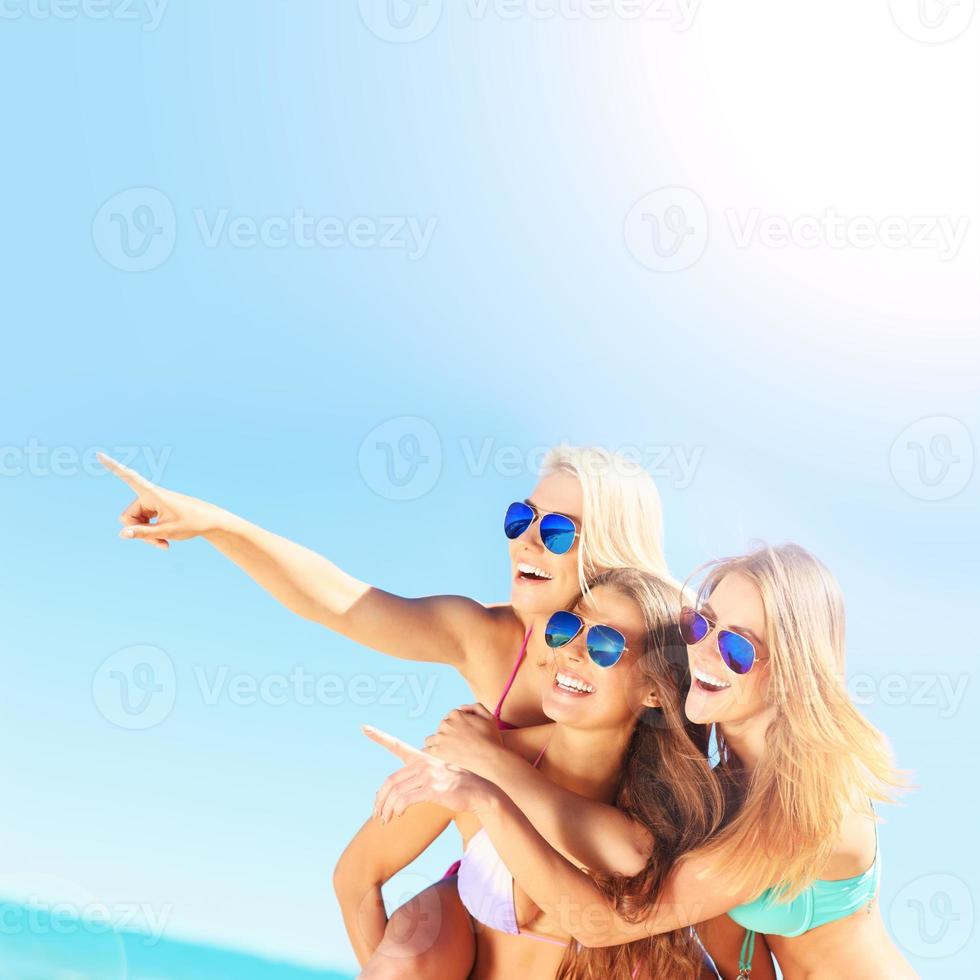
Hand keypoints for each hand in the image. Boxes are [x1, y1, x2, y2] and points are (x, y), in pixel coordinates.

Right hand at [98, 453, 226, 549]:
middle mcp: (149, 496)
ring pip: (135, 523)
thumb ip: (143, 533)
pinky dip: (151, 534)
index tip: (99, 454)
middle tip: (157, 541)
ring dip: (146, 535)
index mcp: (152, 494)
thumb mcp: (166, 531)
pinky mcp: (155, 510)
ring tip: (163, 543)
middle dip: (138, 531)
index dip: (113, 467)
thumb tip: (121, 534)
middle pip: (127, 517)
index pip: (129, 477)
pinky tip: (164, 543)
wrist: (210, 522)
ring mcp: (151, 504)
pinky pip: (143, 525)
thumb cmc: (191, 523)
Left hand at [363, 725, 499, 821]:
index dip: (379, 736)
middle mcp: (424, 763)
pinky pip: (406, 800)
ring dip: (386, 809)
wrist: (480, 793)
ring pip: (396, 792)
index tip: (364, 727)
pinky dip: (397, 809)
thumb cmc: (458, 787)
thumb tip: (396, 791)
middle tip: (376, 813)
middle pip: (391, 781)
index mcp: (423, 757)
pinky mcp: (433, 789)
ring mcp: (429, 775)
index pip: (397, 745)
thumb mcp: (437, 776)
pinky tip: (398, 815)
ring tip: (385, 819)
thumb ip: (418, 778)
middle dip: (379, 799)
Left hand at [422, 703, 504, 777]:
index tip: (464, 735)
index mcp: (456, 714)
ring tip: (447, 752)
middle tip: (459, 745)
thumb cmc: (491, 739)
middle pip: (442, 728)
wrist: (490, 758)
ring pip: (432, 739)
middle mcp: (446, 723)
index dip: (458, 726)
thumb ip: (475, 707)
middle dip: (448, 734)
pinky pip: (426, 751)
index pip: (451, 717)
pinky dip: (429, 754)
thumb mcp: (489, 717)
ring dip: (437, 743)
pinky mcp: (437, 752)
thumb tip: (461, 708)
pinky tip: (435, 758)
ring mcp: (440, 738)